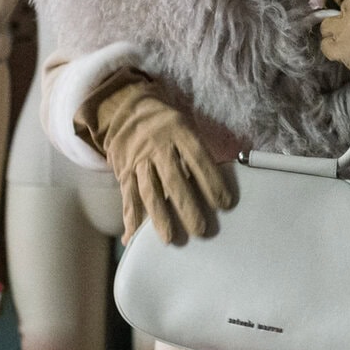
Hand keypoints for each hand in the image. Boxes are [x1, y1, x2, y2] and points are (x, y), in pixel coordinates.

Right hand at [82, 71, 236, 244]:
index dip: (212, 181)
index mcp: (178, 132)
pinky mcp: (124, 172)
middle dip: (187, 206)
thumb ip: (198, 152)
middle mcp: (157, 146)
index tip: (225, 204)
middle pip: (173, 179)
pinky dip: (130, 219)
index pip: (198, 158)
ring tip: (170, 238)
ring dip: (159, 217)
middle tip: (200, 230)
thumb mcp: (185, 126)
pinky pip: (128, 197)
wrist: (125, 110)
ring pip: (149, 190)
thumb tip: (224, 179)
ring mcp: (139, 160)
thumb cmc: (166, 125)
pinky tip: (132, 238)